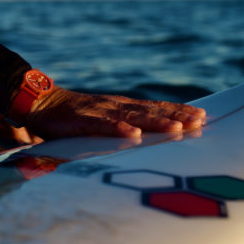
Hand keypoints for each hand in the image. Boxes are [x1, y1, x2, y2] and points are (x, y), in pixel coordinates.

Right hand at [24, 86, 205, 139]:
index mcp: (121, 106)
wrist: (41, 104)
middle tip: (200, 121)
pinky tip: (134, 134)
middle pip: (151, 110)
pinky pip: (103, 125)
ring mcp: (100, 111)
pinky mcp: (83, 120)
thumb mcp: (101, 121)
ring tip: (178, 128)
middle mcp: (115, 105)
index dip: (178, 111)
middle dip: (177, 116)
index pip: (155, 107)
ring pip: (132, 116)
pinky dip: (119, 128)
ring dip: (156, 122)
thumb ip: (120, 127)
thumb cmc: (72, 117)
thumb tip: (145, 138)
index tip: (202, 116)